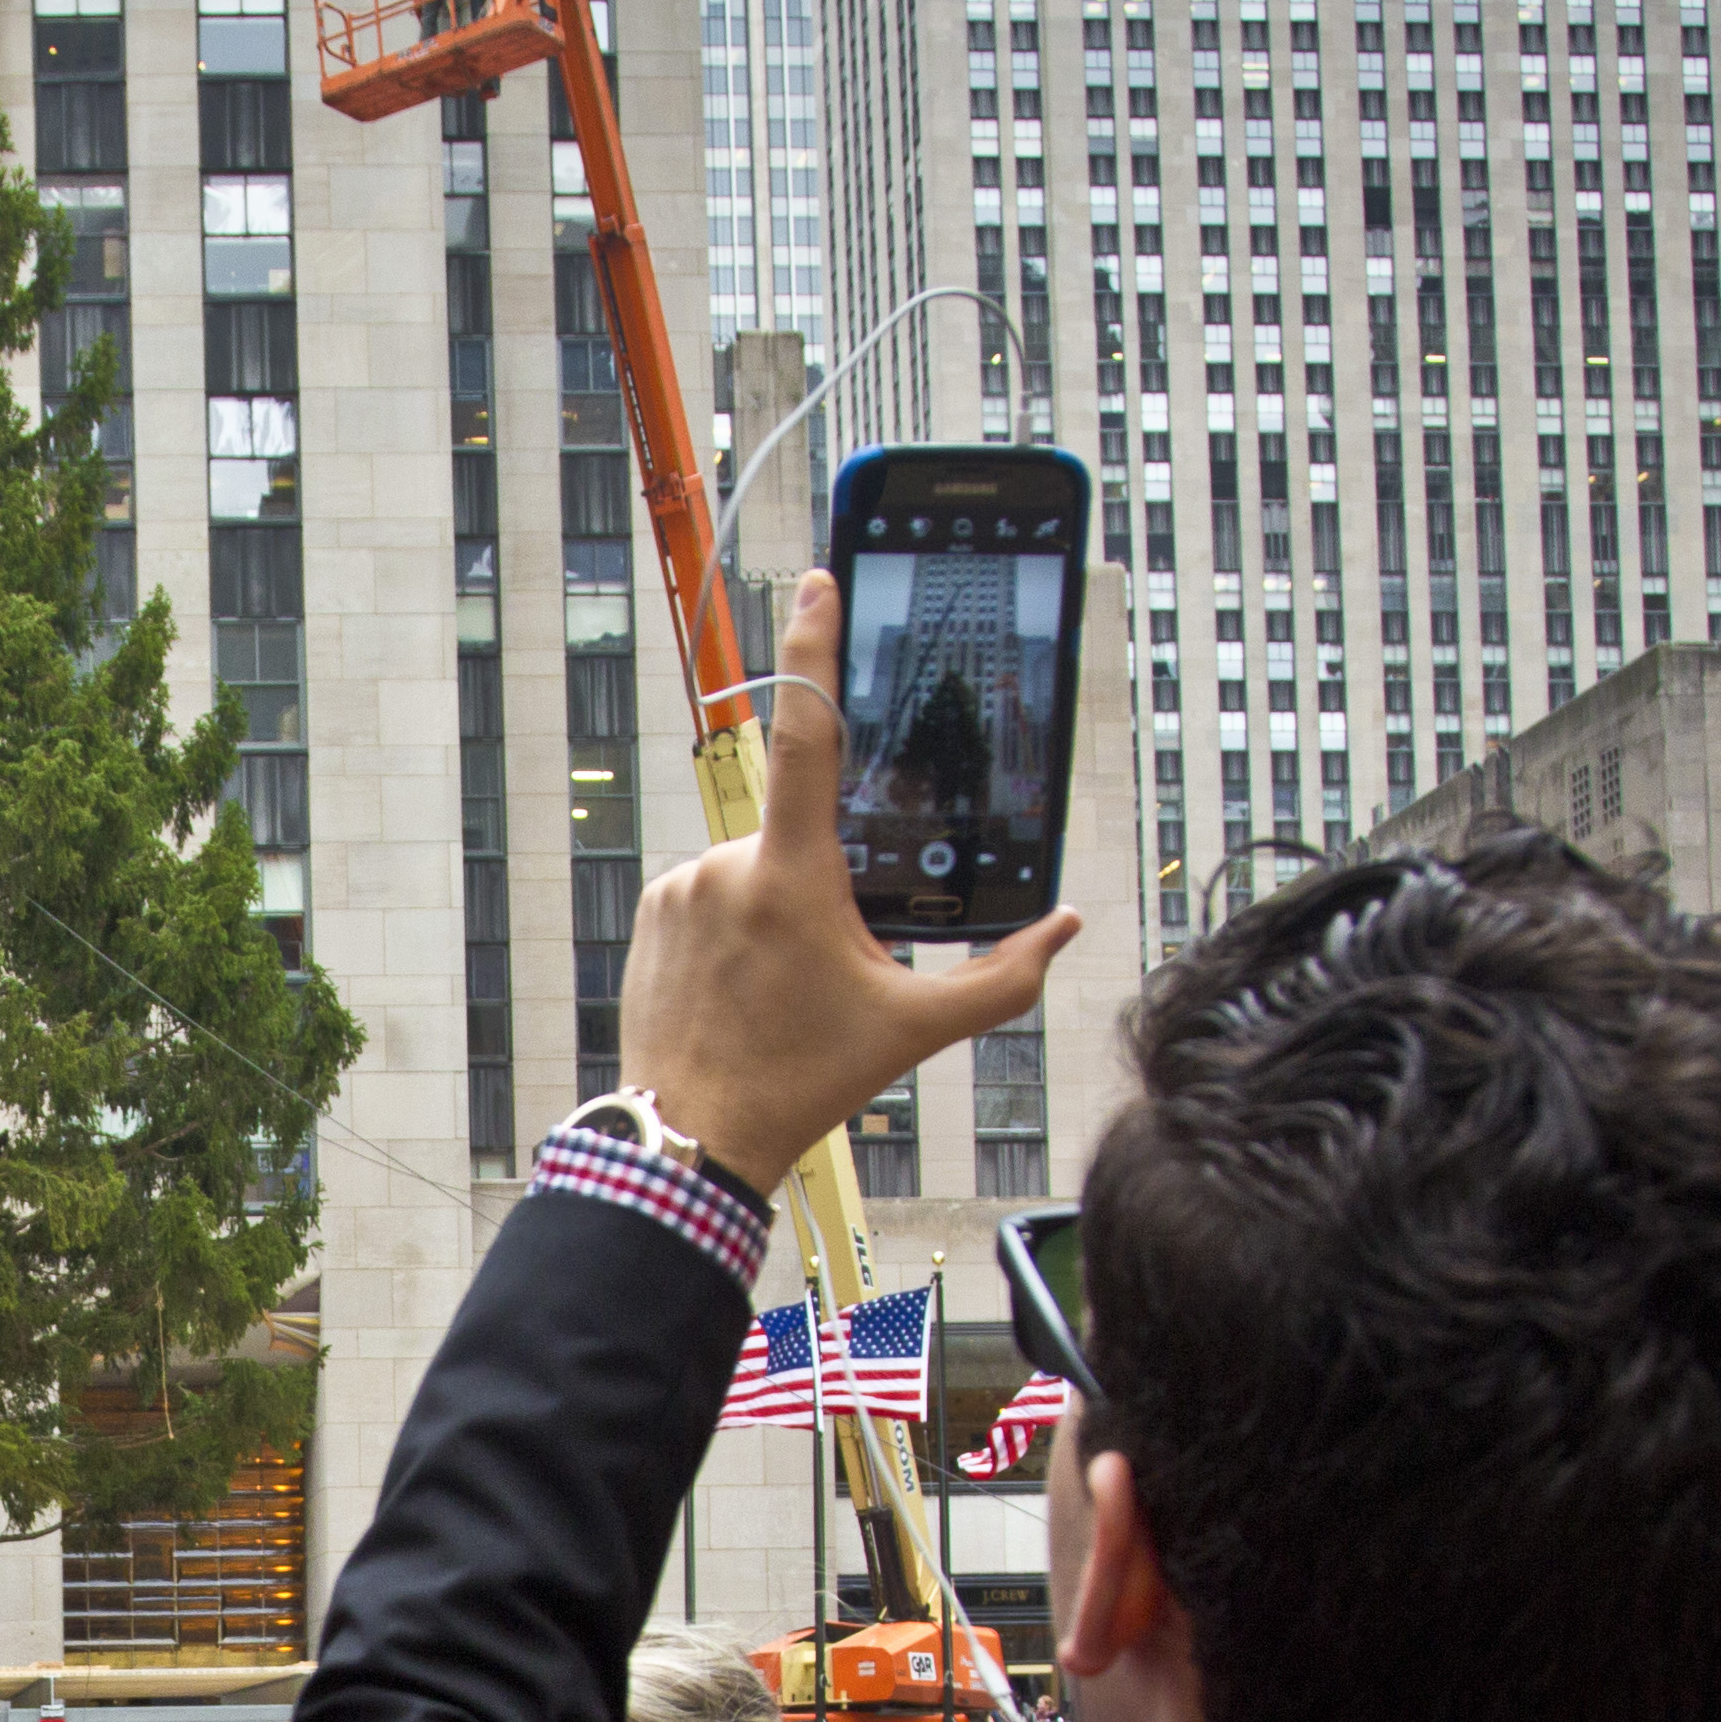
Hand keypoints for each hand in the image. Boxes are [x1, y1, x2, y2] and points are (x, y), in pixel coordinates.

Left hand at [624, 579, 1085, 1196]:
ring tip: (778, 990)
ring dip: (781, 908)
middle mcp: (729, 863)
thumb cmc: (800, 1082)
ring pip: (758, 866)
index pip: (807, 732)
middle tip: (824, 971)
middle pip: (805, 836)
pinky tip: (744, 987)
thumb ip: (1004, 978)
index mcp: (793, 874)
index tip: (817, 583)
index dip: (814, 649)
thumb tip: (1067, 928)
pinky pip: (715, 891)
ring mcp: (683, 884)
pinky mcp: (653, 908)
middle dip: (828, 886)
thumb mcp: (915, 1030)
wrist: (690, 1137)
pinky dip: (740, 924)